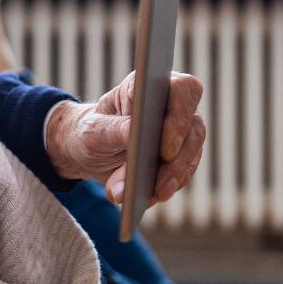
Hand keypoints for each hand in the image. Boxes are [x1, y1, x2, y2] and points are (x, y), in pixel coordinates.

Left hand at [44, 72, 206, 205]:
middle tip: (160, 183)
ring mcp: (181, 132)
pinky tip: (151, 199)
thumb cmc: (91, 131)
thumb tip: (135, 138)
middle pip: (193, 128)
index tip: (166, 148)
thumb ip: (114, 130)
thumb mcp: (93, 130)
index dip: (179, 117)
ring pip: (191, 154)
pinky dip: (167, 187)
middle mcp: (173, 105)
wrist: (90, 151)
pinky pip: (183, 173)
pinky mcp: (180, 157)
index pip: (181, 90)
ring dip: (172, 178)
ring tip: (154, 196)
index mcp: (151, 85)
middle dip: (176, 160)